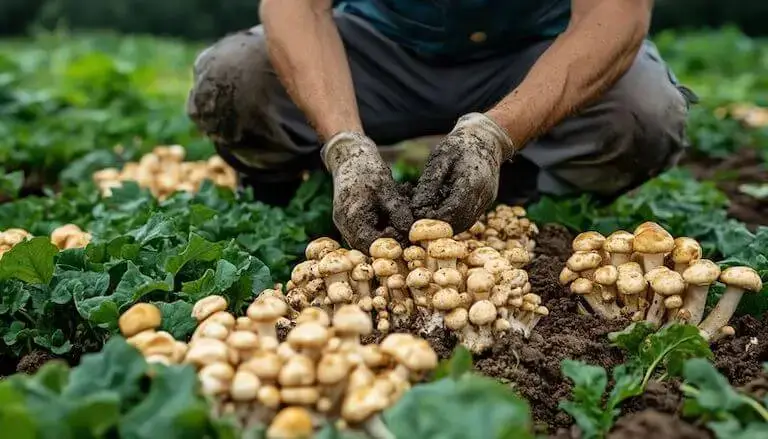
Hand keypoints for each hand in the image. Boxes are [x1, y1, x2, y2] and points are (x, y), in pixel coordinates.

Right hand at [322, 132, 413, 250]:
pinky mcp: (351, 218)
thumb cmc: (367, 169)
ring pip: (369, 238)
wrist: (349, 154)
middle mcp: (345, 225)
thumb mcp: (386, 188)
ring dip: (386, 233)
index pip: (370, 245)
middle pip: (368, 245)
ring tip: (403, 223)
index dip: (390, 246)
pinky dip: (381, 225)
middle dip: (389, 241)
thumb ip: (398, 211)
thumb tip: (411, 232)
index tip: (409, 239)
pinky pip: (367, 229)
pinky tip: (394, 216)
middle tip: (409, 233)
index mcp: (352, 219)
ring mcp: (346, 223)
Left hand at [412, 113, 515, 232]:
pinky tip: (440, 213)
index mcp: (472, 181)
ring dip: (446, 224)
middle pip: (460, 221)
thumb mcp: (441, 157)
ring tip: (428, 217)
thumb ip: (430, 182)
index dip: (434, 218)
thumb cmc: (460, 145)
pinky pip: (470, 217)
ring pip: (466, 223)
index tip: (417, 218)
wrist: (487, 138)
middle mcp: (484, 194)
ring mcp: (487, 200)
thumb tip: (417, 206)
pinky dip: (455, 219)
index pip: (453, 210)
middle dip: (439, 225)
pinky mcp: (487, 202)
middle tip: (419, 221)